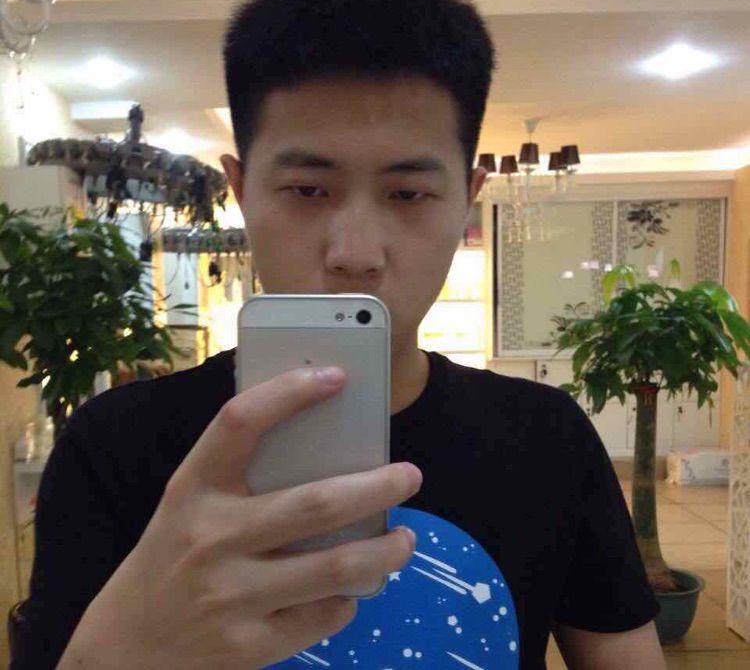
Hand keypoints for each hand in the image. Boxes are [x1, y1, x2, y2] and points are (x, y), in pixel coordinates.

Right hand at [59, 365, 421, 668]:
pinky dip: (348, 599)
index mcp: (194, 488)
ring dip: (384, 552)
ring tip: (406, 538)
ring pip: (333, 568)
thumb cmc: (172, 554)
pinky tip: (354, 587)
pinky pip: (321, 617)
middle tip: (410, 476)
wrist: (124, 646)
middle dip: (377, 487)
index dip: (288, 393)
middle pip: (314, 505)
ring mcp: (229, 596)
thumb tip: (328, 445)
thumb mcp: (191, 503)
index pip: (238, 423)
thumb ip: (241, 475)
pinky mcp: (247, 646)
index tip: (337, 376)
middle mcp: (210, 538)